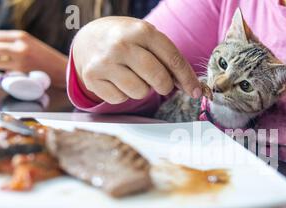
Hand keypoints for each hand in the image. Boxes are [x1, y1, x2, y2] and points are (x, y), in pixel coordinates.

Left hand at [0, 30, 67, 87]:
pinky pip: (5, 72)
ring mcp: (20, 61)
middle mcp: (20, 46)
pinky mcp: (22, 74)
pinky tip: (15, 74)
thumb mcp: (31, 44)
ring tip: (10, 67)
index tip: (0, 51)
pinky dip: (6, 73)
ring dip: (0, 64)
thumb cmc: (47, 60)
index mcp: (21, 36)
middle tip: (3, 61)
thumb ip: (13, 44)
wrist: (64, 72)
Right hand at [73, 16, 202, 103]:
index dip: (187, 79)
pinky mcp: (92, 78)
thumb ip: (168, 59)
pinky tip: (118, 81)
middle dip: (165, 86)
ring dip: (142, 90)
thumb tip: (191, 88)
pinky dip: (123, 94)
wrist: (89, 39)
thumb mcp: (148, 39)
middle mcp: (122, 45)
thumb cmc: (129, 42)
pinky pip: (121, 99)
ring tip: (134, 76)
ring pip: (140, 92)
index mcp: (142, 31)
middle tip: (161, 83)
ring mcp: (105, 62)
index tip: (196, 92)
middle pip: (159, 79)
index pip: (173, 60)